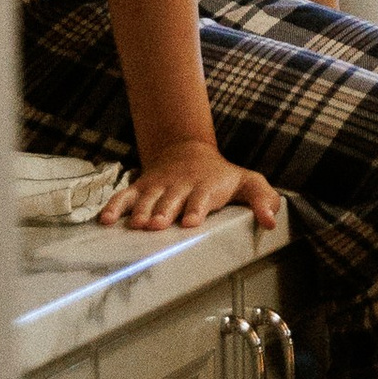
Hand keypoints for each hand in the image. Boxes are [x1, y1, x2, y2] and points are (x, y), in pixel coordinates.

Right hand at [100, 141, 282, 233]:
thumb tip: (271, 223)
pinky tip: (106, 221)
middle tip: (155, 226)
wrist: (189, 153)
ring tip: (133, 225)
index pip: (201, 198)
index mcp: (208, 187)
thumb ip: (264, 200)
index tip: (190, 222)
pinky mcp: (141, 188)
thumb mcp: (249, 183)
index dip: (195, 208)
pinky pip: (125, 196)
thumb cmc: (223, 177)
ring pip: (147, 199)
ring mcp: (159, 186)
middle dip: (164, 212)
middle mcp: (181, 186)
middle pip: (171, 200)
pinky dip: (115, 206)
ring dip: (140, 211)